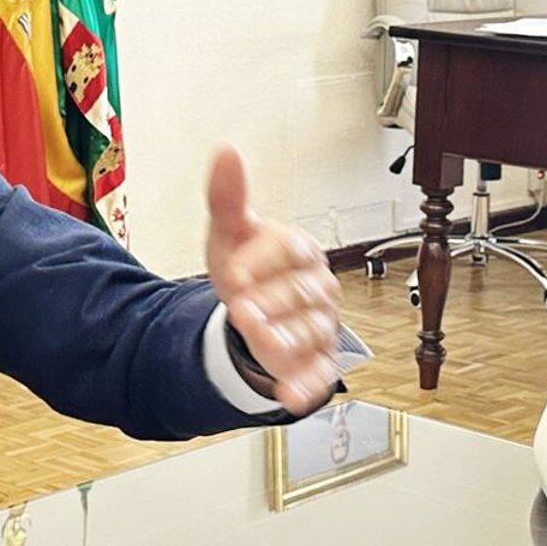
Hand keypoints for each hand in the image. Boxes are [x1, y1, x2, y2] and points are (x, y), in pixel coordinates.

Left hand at [204, 146, 342, 412]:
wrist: (251, 308)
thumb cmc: (247, 265)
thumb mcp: (230, 233)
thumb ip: (228, 197)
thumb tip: (225, 150)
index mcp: (302, 250)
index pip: (290, 252)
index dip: (262, 264)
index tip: (233, 275)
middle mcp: (319, 287)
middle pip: (301, 294)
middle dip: (270, 303)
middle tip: (240, 310)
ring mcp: (321, 324)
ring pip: (308, 333)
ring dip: (282, 338)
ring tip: (255, 339)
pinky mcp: (318, 360)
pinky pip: (319, 373)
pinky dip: (306, 386)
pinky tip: (289, 395)